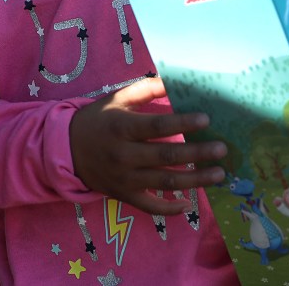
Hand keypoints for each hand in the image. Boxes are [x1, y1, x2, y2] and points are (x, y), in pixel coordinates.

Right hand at [69, 76, 226, 214]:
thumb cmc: (98, 120)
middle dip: (197, 153)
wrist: (66, 150)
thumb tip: (172, 80)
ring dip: (195, 180)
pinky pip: (150, 206)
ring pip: (165, 182)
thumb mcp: (116, 99)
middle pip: (166, 156)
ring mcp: (124, 178)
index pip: (156, 126)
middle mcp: (123, 154)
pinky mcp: (124, 195)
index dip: (182, 123)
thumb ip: (145, 90)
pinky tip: (189, 203)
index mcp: (121, 127)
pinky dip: (170, 209)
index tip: (206, 120)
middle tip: (221, 150)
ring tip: (219, 174)